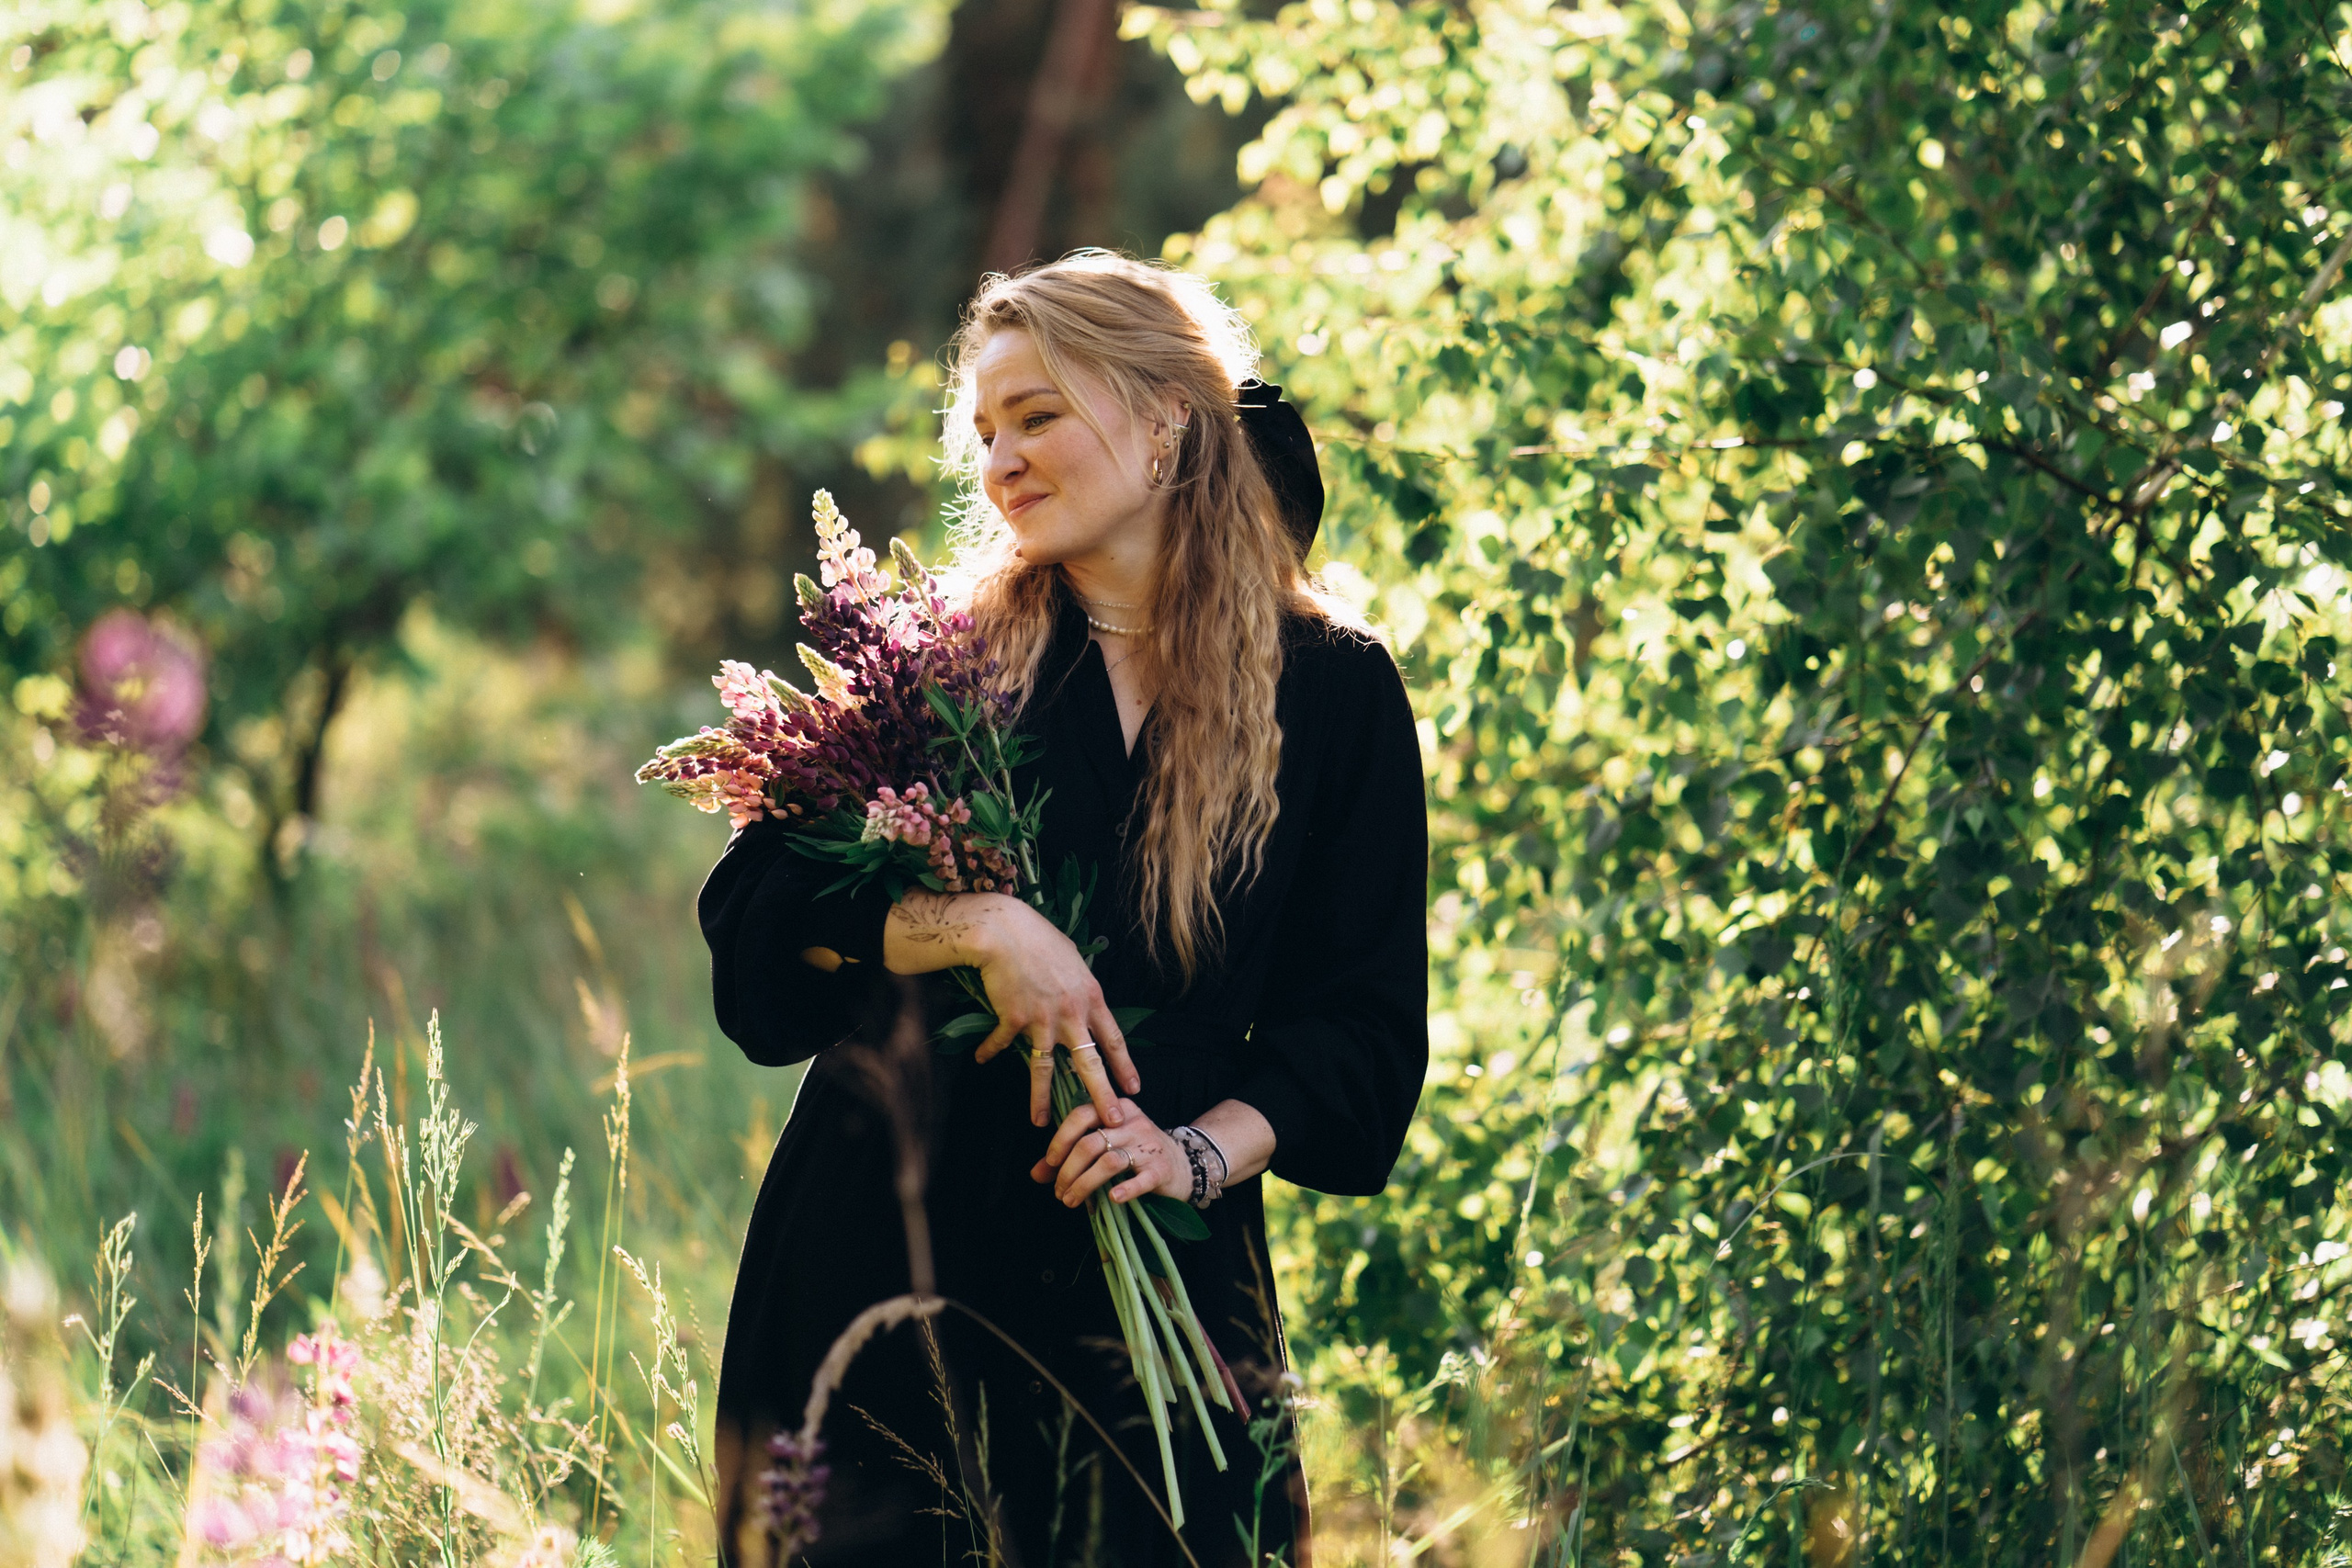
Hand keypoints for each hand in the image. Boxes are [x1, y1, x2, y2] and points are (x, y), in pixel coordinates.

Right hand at [962, 898, 1140, 1127]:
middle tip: (1111, 1121)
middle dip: (1102, 1096)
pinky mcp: (1013, 1019)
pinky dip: (990, 1051)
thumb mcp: (1074, 962)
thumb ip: (1081, 989)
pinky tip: (982, 1058)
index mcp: (1091, 998)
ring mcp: (1042, 1019)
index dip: (1124, 1067)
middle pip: (1090, 1064)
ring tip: (1041, 1122)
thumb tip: (1087, 1002)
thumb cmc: (1040, 940)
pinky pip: (1002, 1043)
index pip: (1113, 1041)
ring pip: (1045, 1068)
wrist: (1005, 931)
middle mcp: (1071, 1013)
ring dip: (1042, 1098)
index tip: (1133, 1090)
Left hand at [1033, 1098, 1188, 1207]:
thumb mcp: (1108, 1145)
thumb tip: (1036, 1174)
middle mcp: (1132, 1123)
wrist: (1184, 1164)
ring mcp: (1148, 1146)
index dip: (1061, 1140)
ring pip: (1109, 1161)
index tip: (1049, 1163)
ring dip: (1085, 1184)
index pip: (1081, 1115)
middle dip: (1068, 1170)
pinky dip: (1124, 1189)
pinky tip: (1111, 1199)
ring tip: (1071, 1200)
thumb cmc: (1137, 1153)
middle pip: (1091, 1143)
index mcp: (1116, 1110)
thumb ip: (1071, 1155)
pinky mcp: (1161, 1169)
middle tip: (1059, 1192)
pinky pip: (1140, 1179)